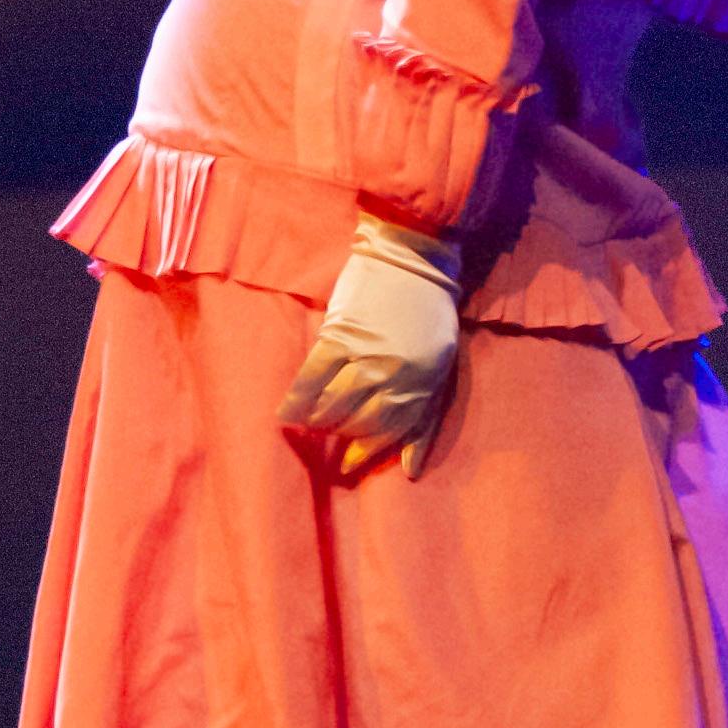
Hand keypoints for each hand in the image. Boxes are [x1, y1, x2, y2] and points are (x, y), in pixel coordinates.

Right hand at [277, 214, 461, 480]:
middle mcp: (396, 375)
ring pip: (334, 406)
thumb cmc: (429, 314)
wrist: (415, 257)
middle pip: (360, 423)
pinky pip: (311, 379)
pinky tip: (286, 415)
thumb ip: (426, 417)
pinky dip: (296, 401)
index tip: (348, 465)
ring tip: (309, 424)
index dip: (368, 452)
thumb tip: (410, 471)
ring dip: (318, 420)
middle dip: (342, 436)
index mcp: (424, 382)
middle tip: (328, 440)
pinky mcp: (340, 336)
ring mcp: (366, 356)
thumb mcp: (440, 366)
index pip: (392, 433)